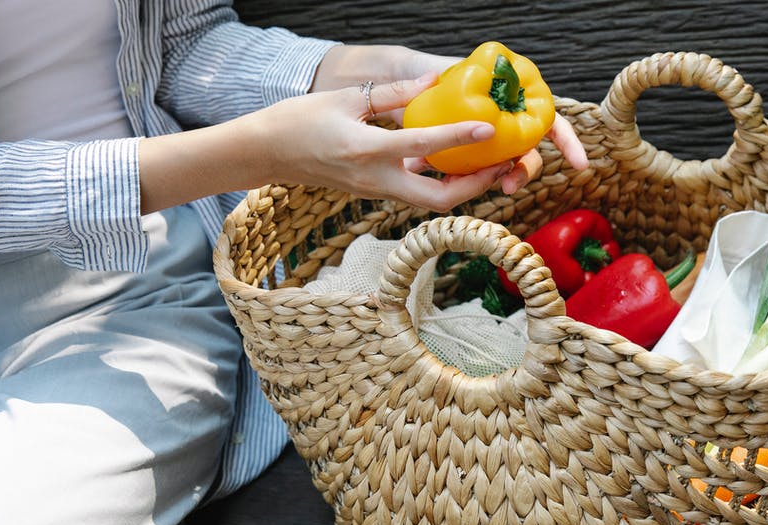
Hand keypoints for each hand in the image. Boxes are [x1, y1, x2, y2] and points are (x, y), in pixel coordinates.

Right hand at [312, 45, 588, 193]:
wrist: (266, 153)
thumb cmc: (300, 120)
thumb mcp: (346, 98)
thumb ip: (394, 93)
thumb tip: (435, 81)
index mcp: (367, 151)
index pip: (422, 146)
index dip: (459, 137)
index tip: (488, 129)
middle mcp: (375, 180)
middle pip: (438, 199)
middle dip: (475, 186)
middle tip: (501, 162)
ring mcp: (375, 191)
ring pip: (431, 200)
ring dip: (463, 187)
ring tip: (490, 162)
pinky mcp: (374, 192)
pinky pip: (416, 193)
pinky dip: (441, 182)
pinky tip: (457, 161)